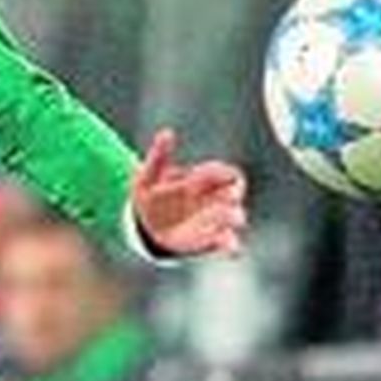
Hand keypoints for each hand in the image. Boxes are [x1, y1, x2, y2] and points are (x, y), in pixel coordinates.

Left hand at [130, 129, 247, 256]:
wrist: (144, 228)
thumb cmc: (150, 197)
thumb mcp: (148, 176)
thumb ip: (158, 156)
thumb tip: (167, 132)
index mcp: (204, 180)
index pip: (226, 172)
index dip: (221, 173)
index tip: (207, 177)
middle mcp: (214, 198)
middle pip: (236, 192)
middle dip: (233, 193)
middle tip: (227, 196)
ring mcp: (215, 220)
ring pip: (236, 216)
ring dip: (233, 217)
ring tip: (229, 218)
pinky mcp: (211, 241)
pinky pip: (229, 243)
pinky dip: (232, 245)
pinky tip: (231, 248)